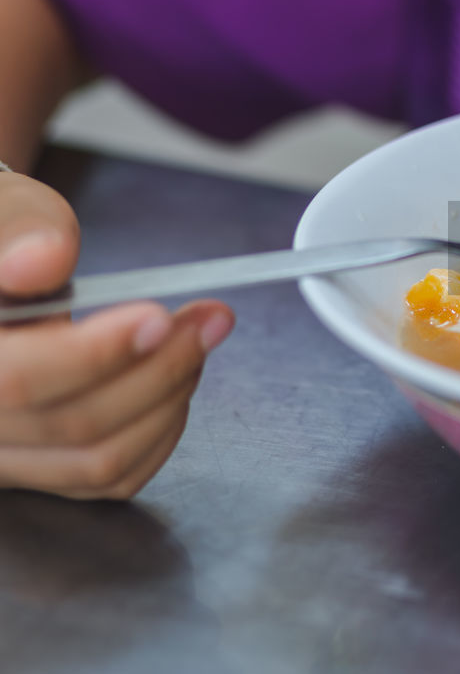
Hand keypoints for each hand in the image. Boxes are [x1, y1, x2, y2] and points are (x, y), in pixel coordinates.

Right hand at [0, 170, 233, 498]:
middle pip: (75, 424)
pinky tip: (175, 381)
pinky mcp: (39, 471)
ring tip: (195, 340)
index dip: (96, 354)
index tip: (158, 316)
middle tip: (212, 318)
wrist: (5, 279)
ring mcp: (3, 459)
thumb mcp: (3, 209)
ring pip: (102, 460)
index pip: (18, 380)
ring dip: (172, 397)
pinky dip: (161, 430)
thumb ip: (21, 226)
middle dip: (162, 368)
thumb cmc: (7, 243)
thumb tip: (44, 260)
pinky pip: (113, 478)